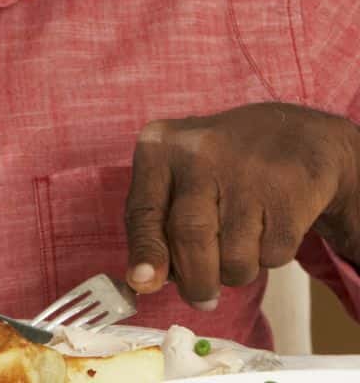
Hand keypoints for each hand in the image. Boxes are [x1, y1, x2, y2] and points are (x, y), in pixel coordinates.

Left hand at [125, 101, 359, 307]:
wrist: (291, 136)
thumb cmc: (217, 168)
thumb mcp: (174, 178)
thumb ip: (155, 225)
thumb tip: (144, 282)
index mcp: (160, 148)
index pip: (143, 210)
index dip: (145, 253)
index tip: (143, 283)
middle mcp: (200, 153)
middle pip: (190, 236)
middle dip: (196, 280)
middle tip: (202, 297)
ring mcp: (248, 170)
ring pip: (234, 255)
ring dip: (234, 272)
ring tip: (238, 251)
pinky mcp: (289, 190)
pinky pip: (272, 254)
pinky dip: (268, 259)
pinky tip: (267, 230)